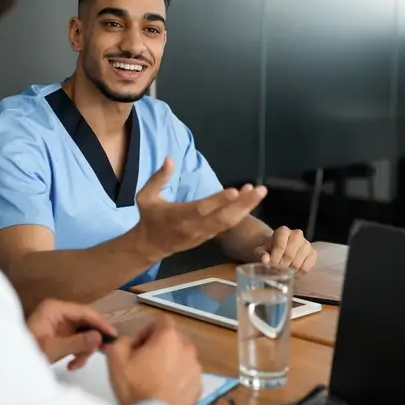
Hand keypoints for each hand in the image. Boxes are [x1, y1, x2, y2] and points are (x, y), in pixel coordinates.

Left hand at [26, 299, 117, 368]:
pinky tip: (71, 365)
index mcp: (54, 308)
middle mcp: (58, 312)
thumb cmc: (27, 353)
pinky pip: (76, 341)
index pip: (84, 312)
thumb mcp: (53, 349)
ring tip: (76, 364)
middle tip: (101, 353)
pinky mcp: (59, 335)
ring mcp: (59, 324)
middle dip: (90, 341)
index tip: (113, 336)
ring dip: (83, 350)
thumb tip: (100, 337)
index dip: (100, 323)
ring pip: (83, 334)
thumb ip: (77, 343)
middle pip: (85, 323)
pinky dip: (77, 353)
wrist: (12, 365)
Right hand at [104, 315, 202, 404]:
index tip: (139, 347)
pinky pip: (187, 375)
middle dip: (160, 347)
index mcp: (168, 337)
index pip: (161, 321)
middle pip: (173, 339)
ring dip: (171, 362)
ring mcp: (196, 368)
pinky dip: (178, 379)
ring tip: (156, 379)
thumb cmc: (134, 385)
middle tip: (145, 363)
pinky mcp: (199, 386)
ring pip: (182, 358)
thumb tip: (131, 343)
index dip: (148, 331)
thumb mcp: (116, 357)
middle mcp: (187, 348)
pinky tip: (166, 391)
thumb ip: (123, 340)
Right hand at [133, 157, 267, 259]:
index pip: (201, 209)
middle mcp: (194, 227)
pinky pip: (227, 226)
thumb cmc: (149, 217)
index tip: (235, 191)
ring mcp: (203, 234)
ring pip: (228, 223)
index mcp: (178, 216)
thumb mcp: (145, 197)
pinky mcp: (208, 237)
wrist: (151, 245)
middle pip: (222, 217)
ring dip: (246, 208)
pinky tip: (250, 201)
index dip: (219, 201)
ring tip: (260, 192)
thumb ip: (158, 178)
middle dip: (243, 204)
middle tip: (260, 189)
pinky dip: (240, 214)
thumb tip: (169, 159)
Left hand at [254, 226, 316, 273]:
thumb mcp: (261, 251)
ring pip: (298, 263)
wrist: (280, 250)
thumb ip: (261, 254)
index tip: (270, 266)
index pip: (280, 246)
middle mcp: (297, 234)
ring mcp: (307, 244)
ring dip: (289, 271)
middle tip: (276, 271)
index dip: (275, 259)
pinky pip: (307, 267)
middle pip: (289, 255)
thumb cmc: (270, 250)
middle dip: (281, 266)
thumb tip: (265, 260)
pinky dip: (298, 273)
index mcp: (283, 231)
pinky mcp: (313, 253)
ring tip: (283, 272)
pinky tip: (292, 273)